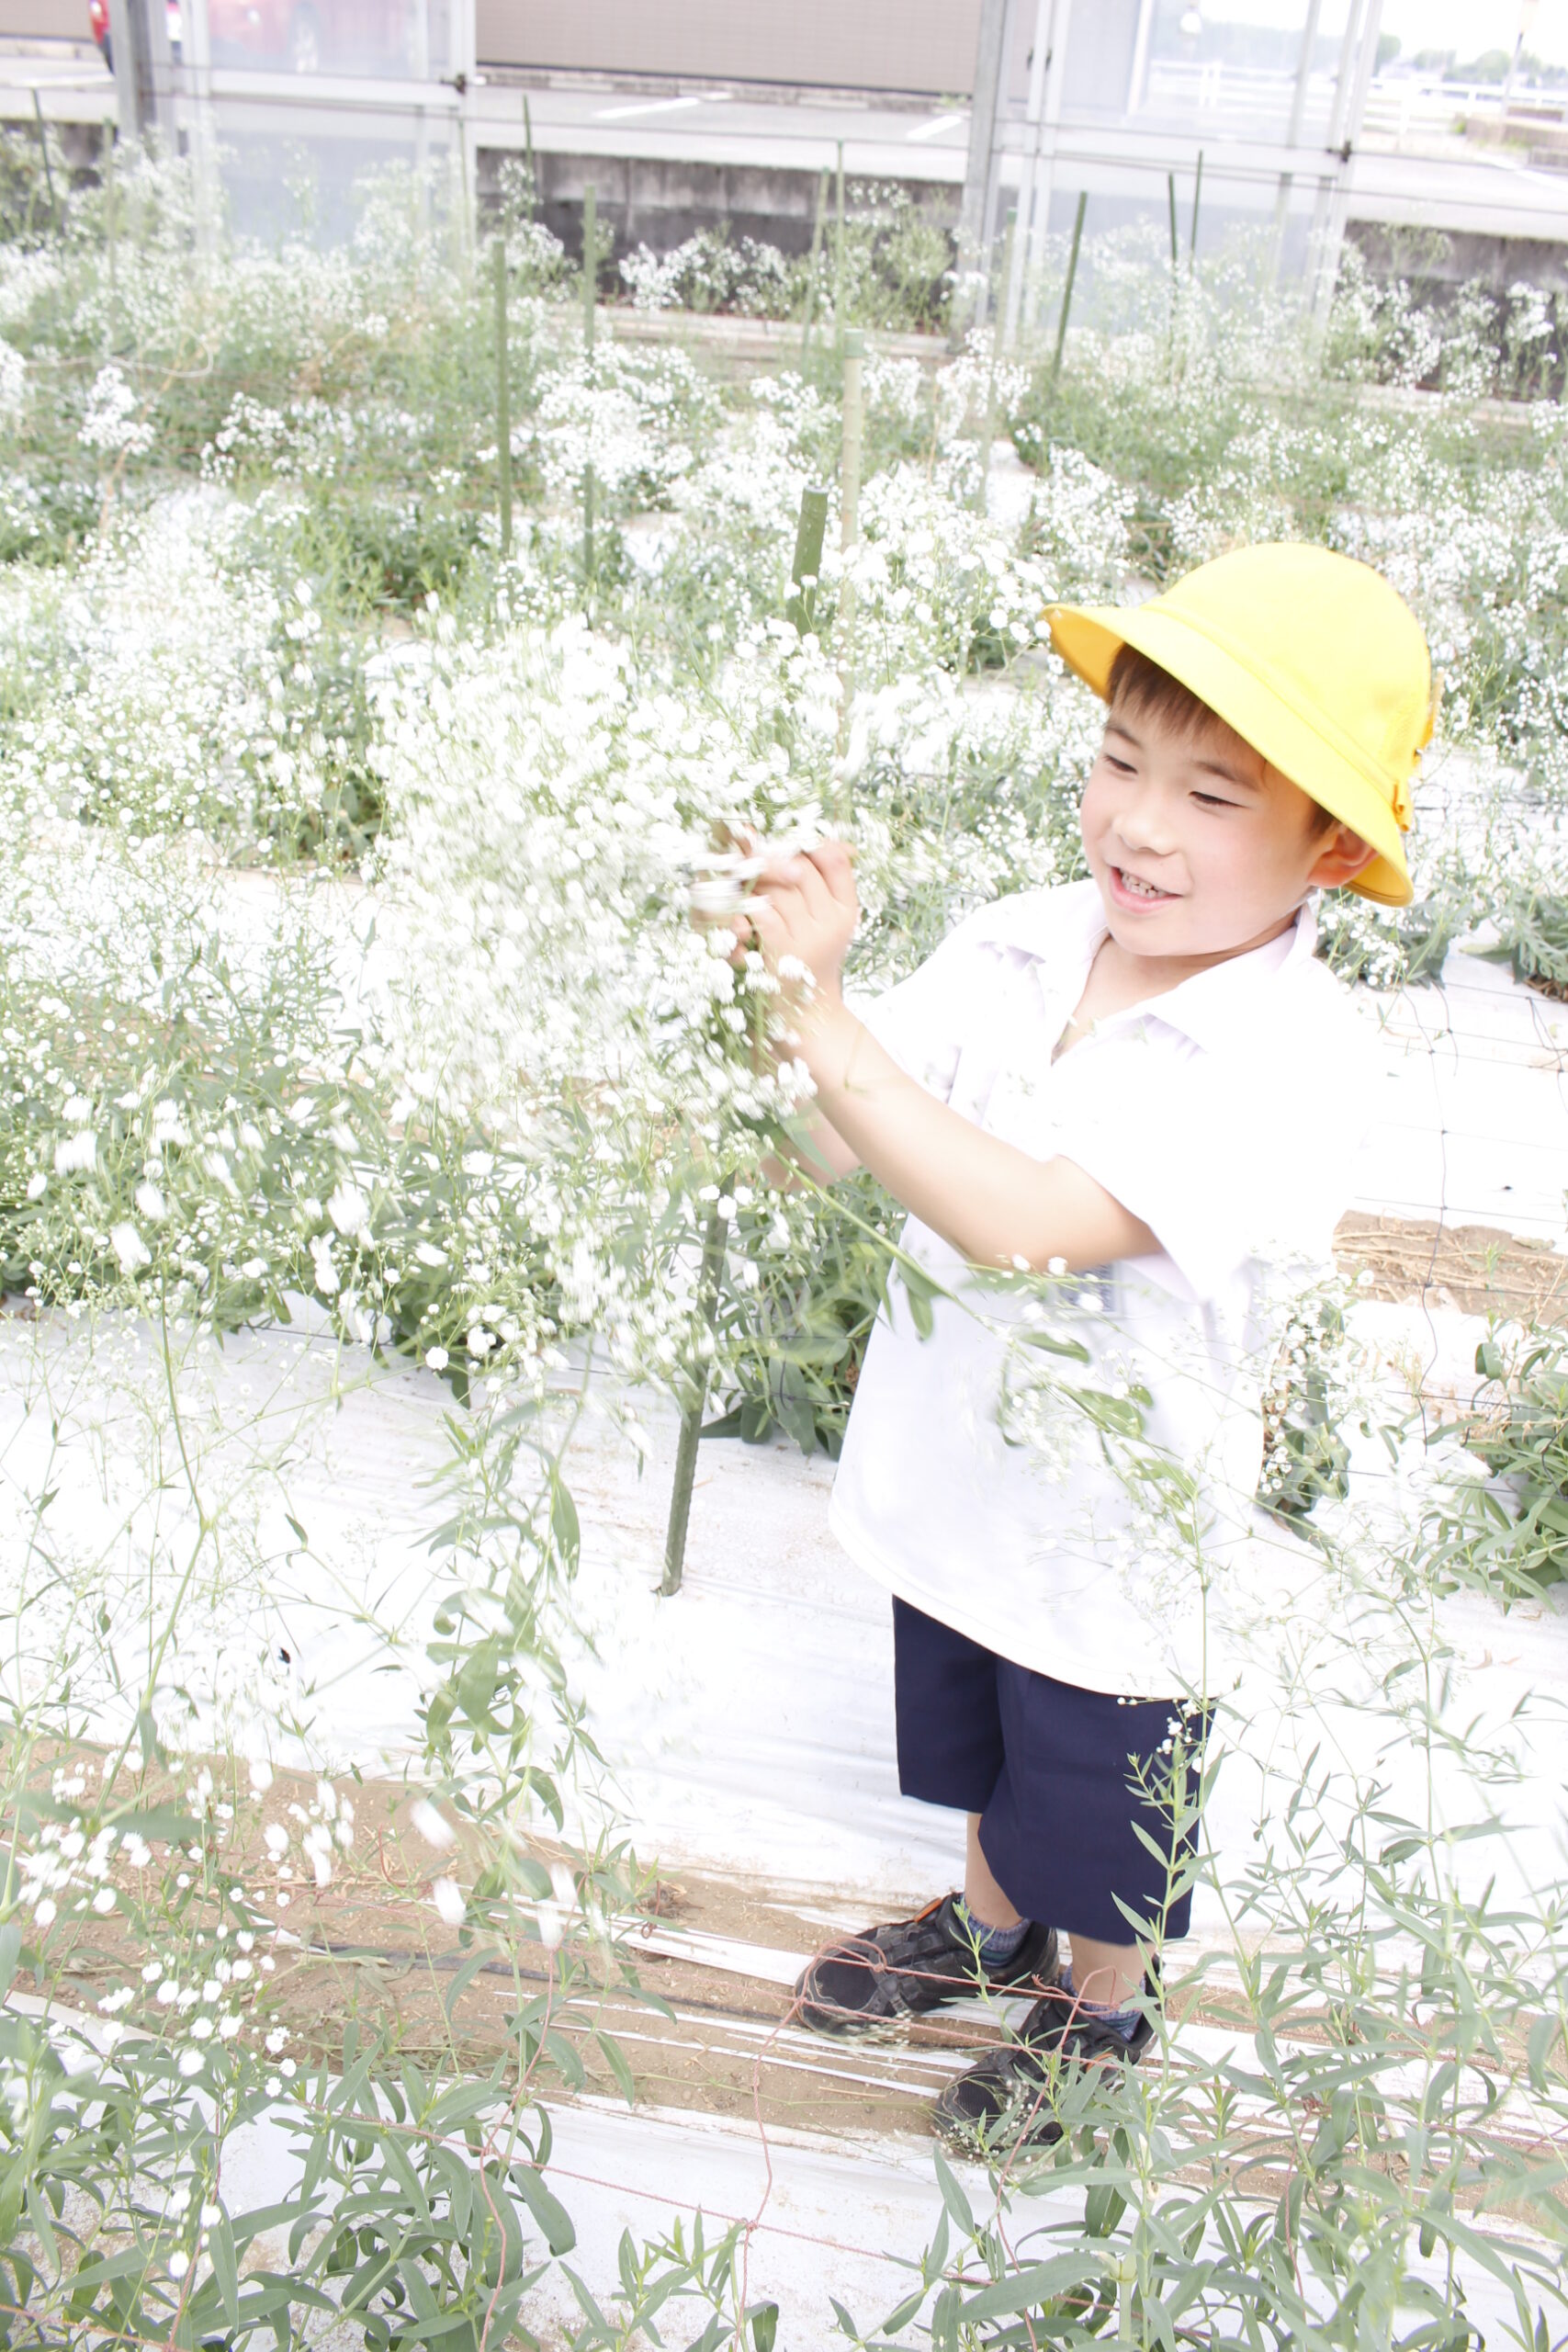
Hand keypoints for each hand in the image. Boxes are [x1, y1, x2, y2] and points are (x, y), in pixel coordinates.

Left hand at [730, 840, 858, 1018]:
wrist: (807, 1014)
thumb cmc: (812, 961)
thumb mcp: (827, 923)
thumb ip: (826, 884)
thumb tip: (821, 840)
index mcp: (846, 910)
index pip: (834, 859)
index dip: (808, 842)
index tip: (785, 840)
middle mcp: (832, 922)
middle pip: (801, 868)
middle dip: (771, 856)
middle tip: (748, 846)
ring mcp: (808, 937)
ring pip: (778, 888)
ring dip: (754, 878)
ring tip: (739, 871)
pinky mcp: (781, 952)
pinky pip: (761, 913)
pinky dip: (745, 905)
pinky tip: (738, 903)